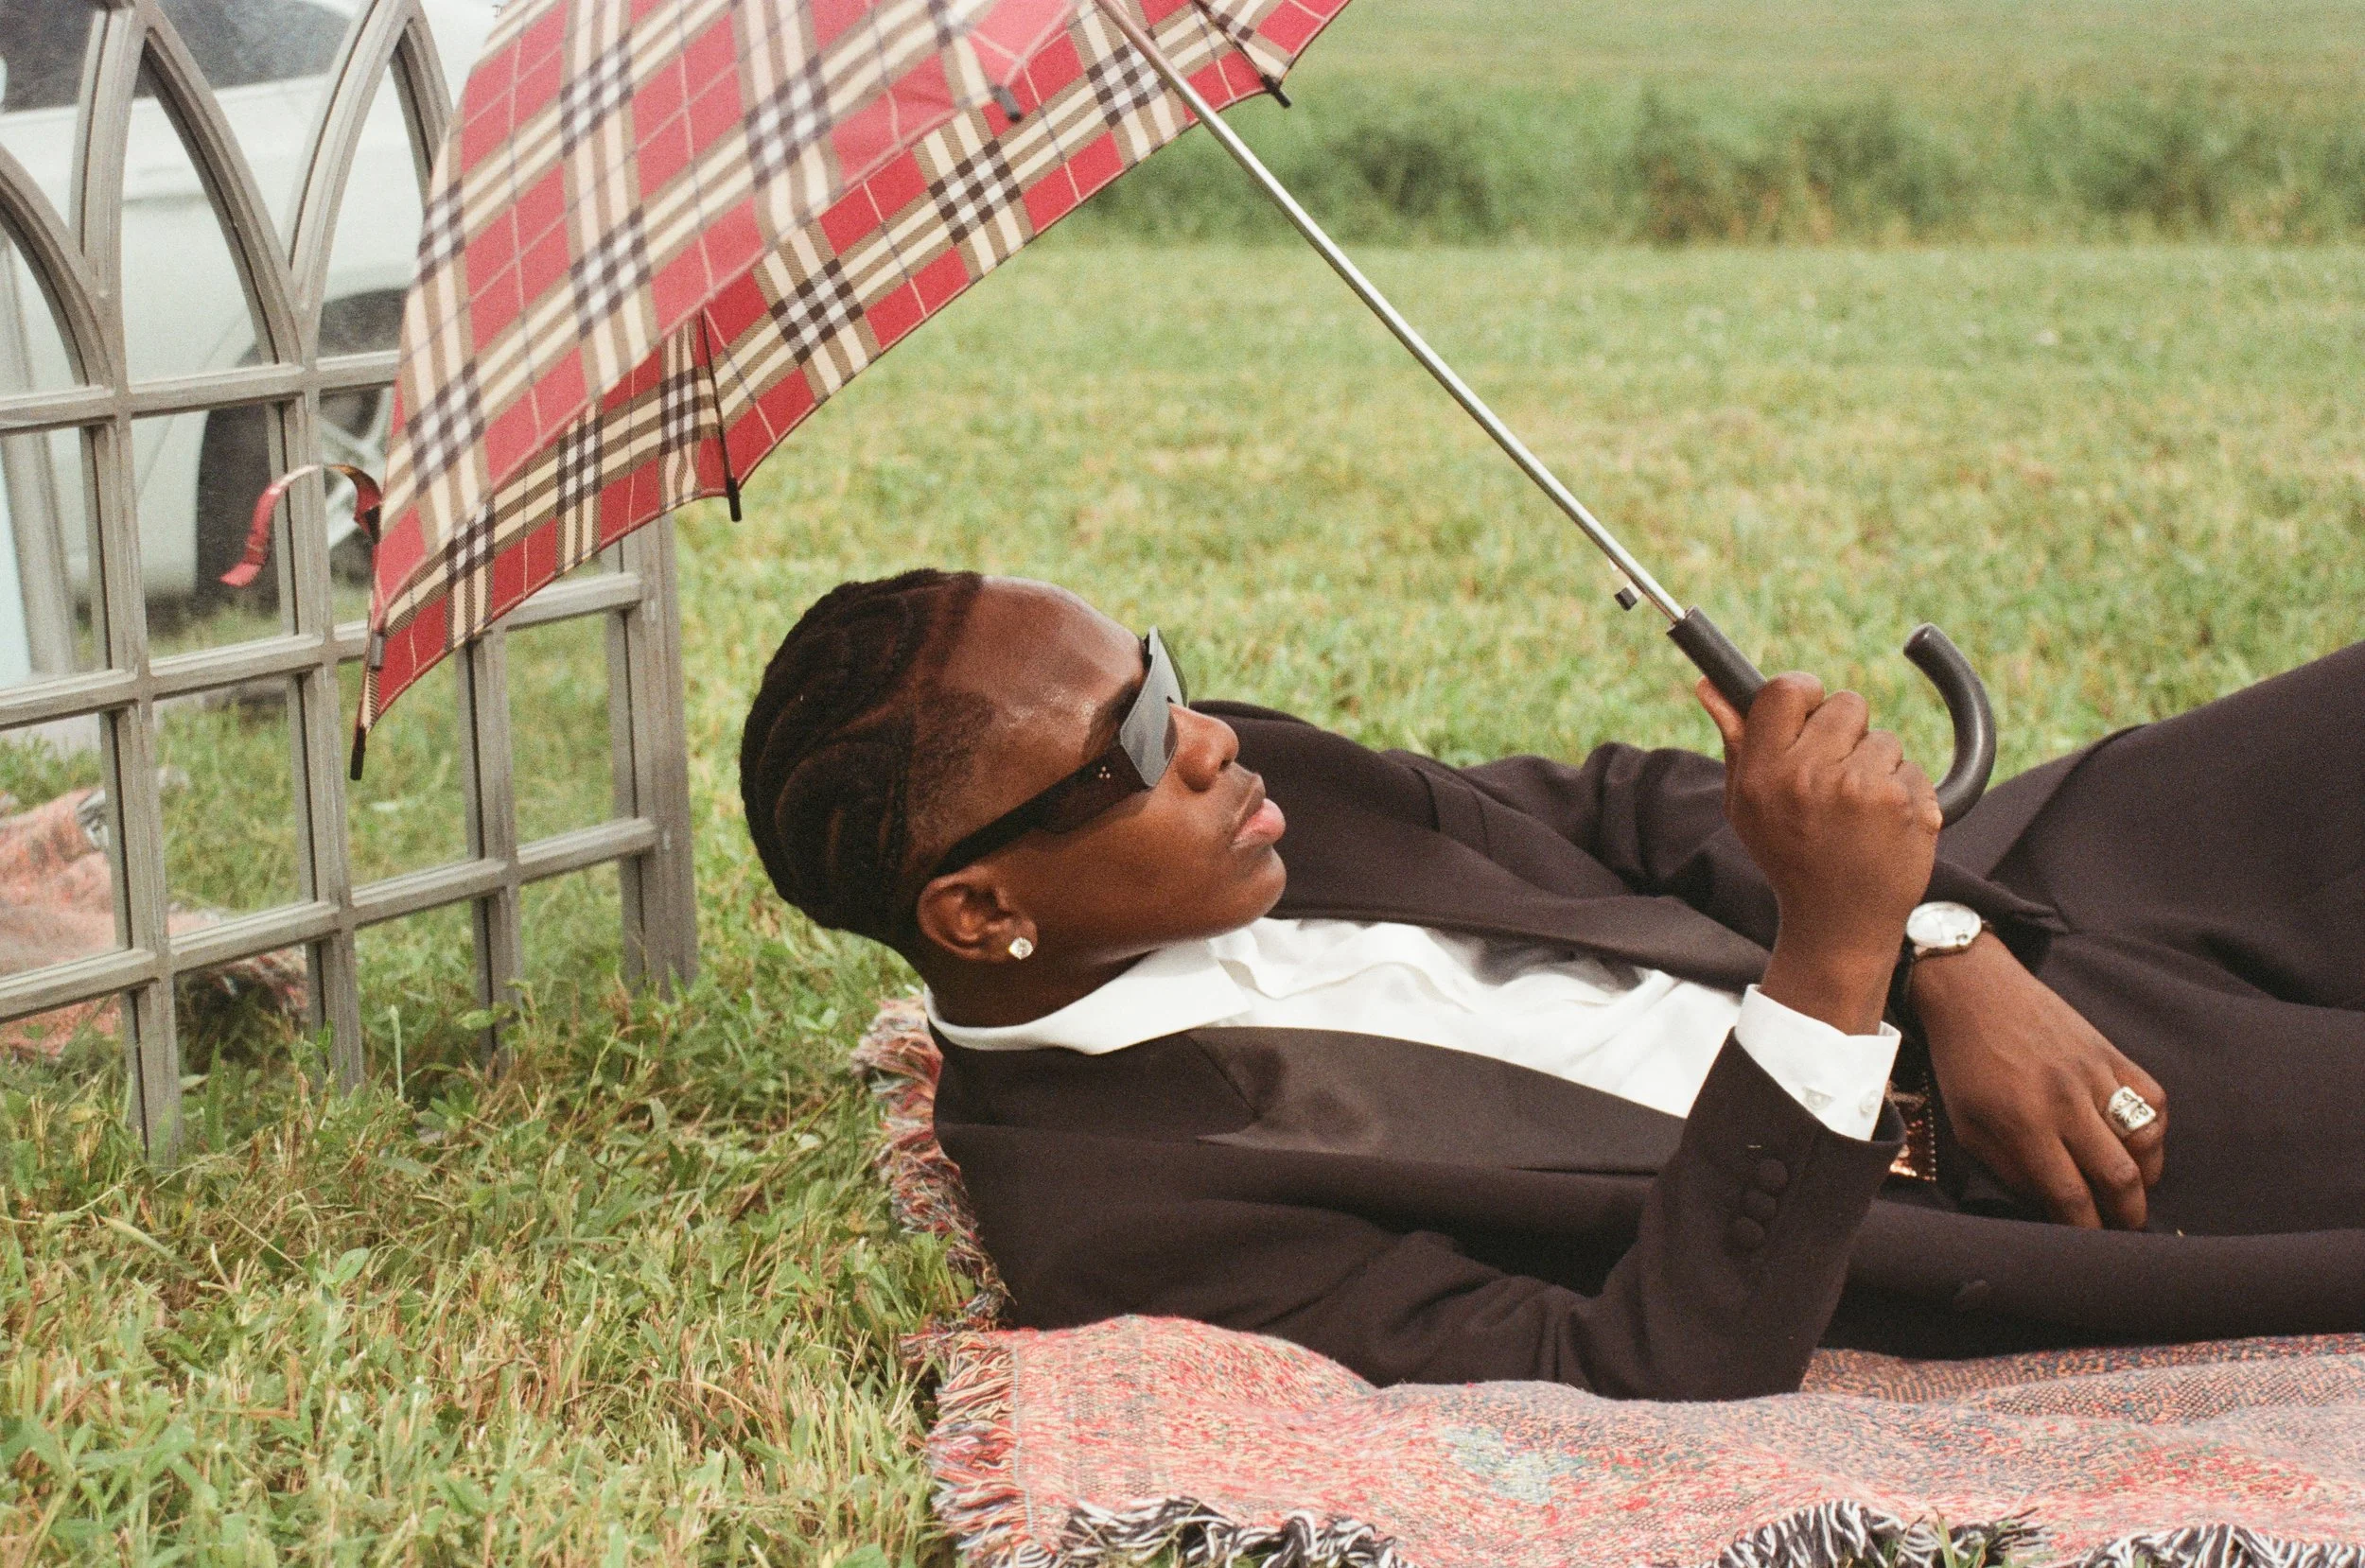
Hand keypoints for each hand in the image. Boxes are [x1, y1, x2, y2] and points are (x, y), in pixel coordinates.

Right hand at [1699, 673, 1942, 1034]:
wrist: (1837, 925)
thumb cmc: (1789, 858)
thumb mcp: (1746, 805)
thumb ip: (1736, 742)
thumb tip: (1711, 686)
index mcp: (1764, 774)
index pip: (1786, 689)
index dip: (1804, 694)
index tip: (1811, 712)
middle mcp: (1810, 777)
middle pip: (1845, 704)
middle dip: (1846, 732)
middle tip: (1836, 775)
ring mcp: (1862, 790)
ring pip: (1883, 739)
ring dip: (1877, 766)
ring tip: (1858, 811)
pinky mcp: (1907, 804)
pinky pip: (1912, 768)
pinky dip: (1904, 792)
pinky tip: (1883, 826)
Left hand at [1910, 932, 2167, 1228]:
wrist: (1974, 989)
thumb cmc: (1963, 1063)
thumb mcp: (1968, 1125)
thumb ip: (2011, 1170)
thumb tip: (2053, 1207)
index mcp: (2024, 1124)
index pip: (2072, 1197)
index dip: (2087, 1231)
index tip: (2091, 1245)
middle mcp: (2066, 1102)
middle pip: (2120, 1178)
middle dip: (2127, 1215)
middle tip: (2123, 1228)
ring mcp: (2094, 1074)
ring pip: (2146, 1141)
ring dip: (2146, 1175)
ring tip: (2131, 1188)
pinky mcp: (2111, 1052)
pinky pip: (2154, 1099)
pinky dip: (2154, 1129)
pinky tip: (2138, 1142)